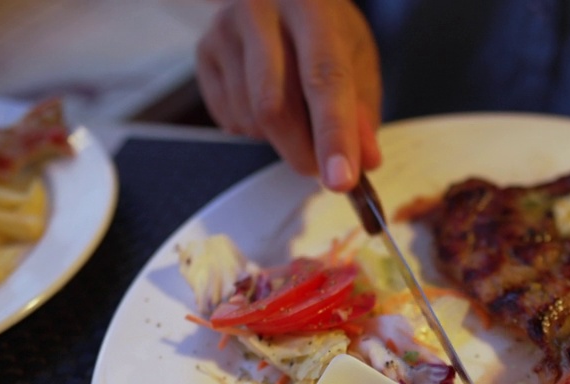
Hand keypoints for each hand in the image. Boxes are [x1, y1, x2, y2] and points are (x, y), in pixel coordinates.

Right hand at [196, 0, 382, 190]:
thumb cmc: (325, 30)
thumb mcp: (357, 59)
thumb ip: (362, 112)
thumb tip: (364, 161)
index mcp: (312, 6)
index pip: (324, 79)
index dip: (334, 134)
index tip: (340, 180)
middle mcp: (262, 11)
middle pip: (276, 107)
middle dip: (303, 152)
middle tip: (321, 169)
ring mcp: (225, 30)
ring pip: (252, 119)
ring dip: (280, 140)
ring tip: (296, 114)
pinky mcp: (204, 52)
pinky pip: (230, 120)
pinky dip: (256, 131)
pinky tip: (267, 103)